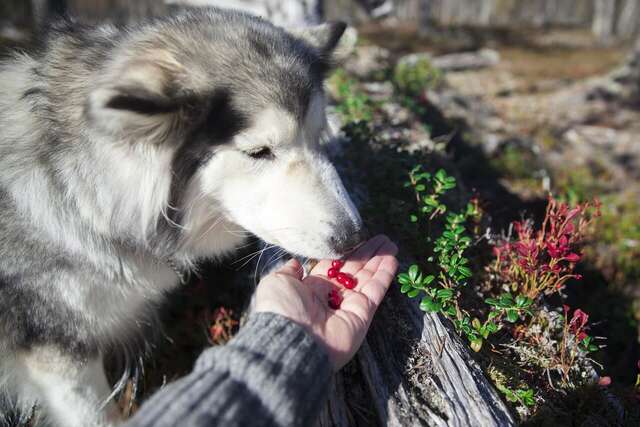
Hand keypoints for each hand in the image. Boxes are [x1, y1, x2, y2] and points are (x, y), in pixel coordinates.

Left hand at [254, 235, 398, 369]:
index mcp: (311, 288)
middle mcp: (331, 296)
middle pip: (354, 270)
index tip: (356, 238)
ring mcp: (348, 305)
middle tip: (381, 238)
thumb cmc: (280, 309)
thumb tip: (295, 263)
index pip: (333, 266)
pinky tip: (392, 259)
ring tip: (391, 243)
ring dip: (380, 261)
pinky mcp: (362, 314)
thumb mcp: (277, 282)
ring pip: (367, 278)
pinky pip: (375, 291)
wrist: (290, 339)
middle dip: (367, 254)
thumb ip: (289, 271)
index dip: (346, 252)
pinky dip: (384, 275)